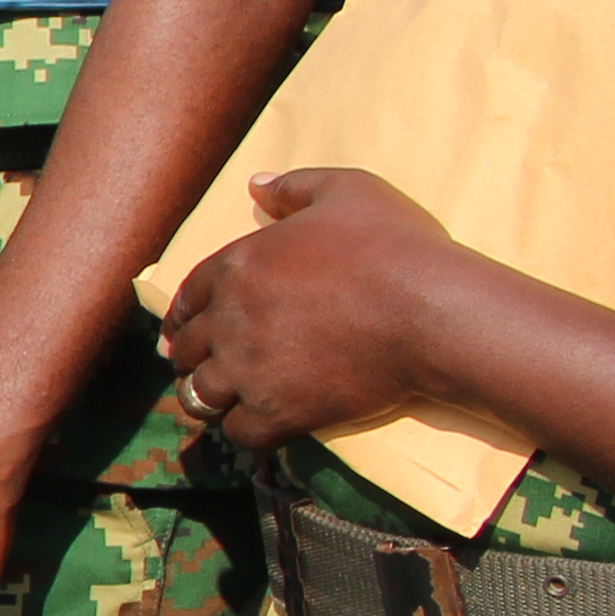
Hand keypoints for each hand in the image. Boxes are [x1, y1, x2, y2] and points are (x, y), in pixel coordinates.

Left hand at [159, 168, 464, 452]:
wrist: (431, 310)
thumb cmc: (394, 246)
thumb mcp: (347, 191)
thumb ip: (294, 186)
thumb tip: (256, 183)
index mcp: (237, 266)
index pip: (186, 299)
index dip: (183, 317)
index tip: (183, 331)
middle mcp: (230, 320)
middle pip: (187, 349)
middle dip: (190, 358)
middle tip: (201, 369)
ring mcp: (249, 369)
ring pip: (200, 395)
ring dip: (207, 398)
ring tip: (220, 401)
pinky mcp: (278, 412)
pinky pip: (238, 432)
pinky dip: (244, 431)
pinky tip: (257, 425)